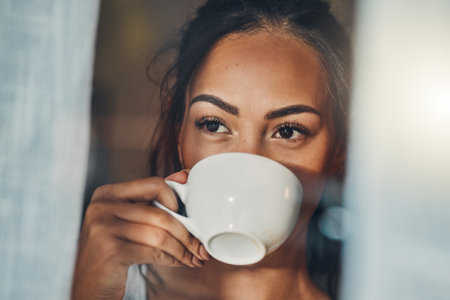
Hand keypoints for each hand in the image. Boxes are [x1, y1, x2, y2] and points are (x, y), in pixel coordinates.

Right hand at [71, 170, 208, 299]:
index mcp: (107, 193)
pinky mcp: (111, 250)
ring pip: (160, 234)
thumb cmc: (114, 250)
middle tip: (201, 246)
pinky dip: (172, 258)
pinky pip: (153, 251)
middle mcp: (102, 207)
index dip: (176, 199)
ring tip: (194, 257)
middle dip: (186, 233)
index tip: (188, 217)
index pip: (154, 184)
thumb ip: (151, 200)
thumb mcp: (127, 221)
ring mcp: (103, 228)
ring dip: (183, 249)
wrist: (88, 285)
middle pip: (160, 213)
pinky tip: (179, 262)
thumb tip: (184, 176)